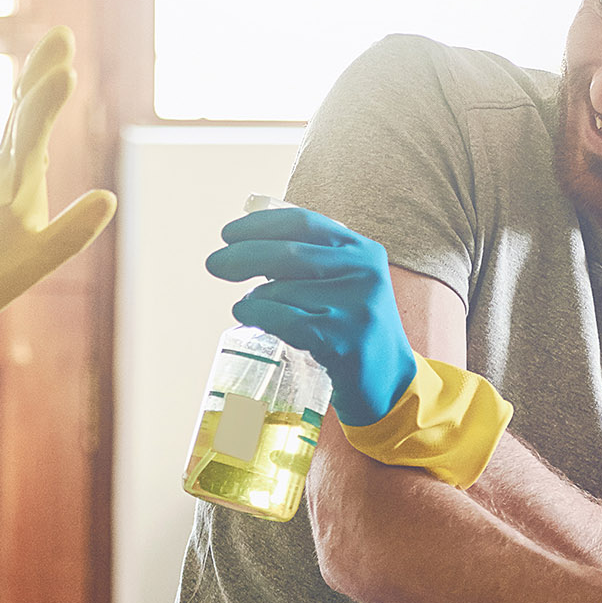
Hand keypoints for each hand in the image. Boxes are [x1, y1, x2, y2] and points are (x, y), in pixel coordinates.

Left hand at [206, 205, 417, 425]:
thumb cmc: (349, 324)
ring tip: (246, 304)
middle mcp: (364, 273)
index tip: (228, 234)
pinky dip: (257, 315)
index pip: (304, 223)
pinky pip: (285, 320)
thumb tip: (244, 244)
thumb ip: (308, 259)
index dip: (261, 225)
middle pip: (289, 253)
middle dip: (243, 256)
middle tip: (214, 265)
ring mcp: (357, 307)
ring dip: (252, 296)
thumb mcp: (342, 281)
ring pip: (282, 291)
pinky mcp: (344, 341)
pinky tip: (246, 314)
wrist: (387, 379)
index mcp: (362, 250)